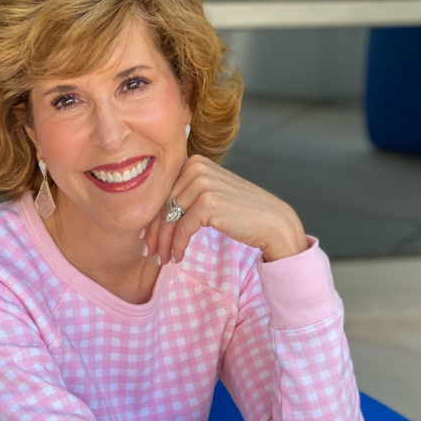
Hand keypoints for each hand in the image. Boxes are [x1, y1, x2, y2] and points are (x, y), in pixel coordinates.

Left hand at [143, 155, 307, 264]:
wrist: (273, 223)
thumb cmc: (242, 213)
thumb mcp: (211, 195)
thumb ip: (187, 195)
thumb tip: (155, 215)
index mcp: (194, 162)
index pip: (163, 192)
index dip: (152, 217)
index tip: (147, 237)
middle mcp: (196, 167)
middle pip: (162, 205)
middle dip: (154, 232)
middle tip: (150, 252)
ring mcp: (202, 183)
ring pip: (169, 218)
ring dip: (164, 243)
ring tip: (163, 258)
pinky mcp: (208, 202)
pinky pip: (181, 229)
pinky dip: (177, 246)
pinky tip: (178, 257)